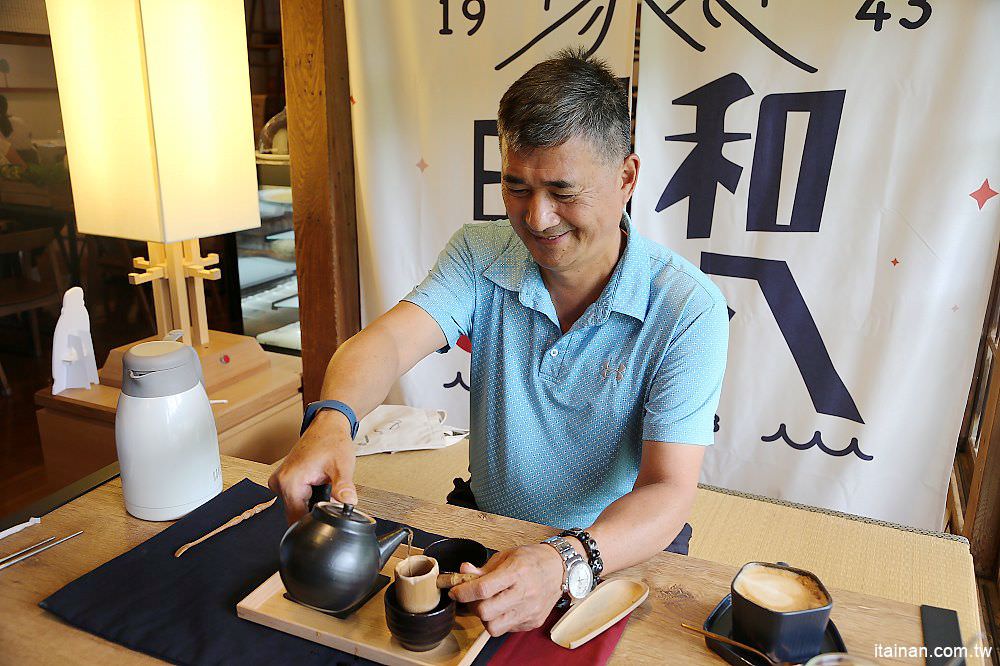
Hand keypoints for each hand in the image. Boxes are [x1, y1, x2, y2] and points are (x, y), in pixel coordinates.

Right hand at [268, 410, 356, 523]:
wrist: (326, 426)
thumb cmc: (332, 441)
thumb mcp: (342, 466)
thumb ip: (343, 487)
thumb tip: (349, 504)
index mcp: (289, 482)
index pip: (298, 519)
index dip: (316, 521)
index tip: (329, 514)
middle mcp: (279, 483)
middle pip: (296, 515)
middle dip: (314, 512)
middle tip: (329, 495)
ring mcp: (279, 482)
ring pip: (295, 507)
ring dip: (311, 504)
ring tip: (323, 486)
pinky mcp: (282, 481)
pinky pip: (294, 499)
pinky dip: (307, 497)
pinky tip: (317, 485)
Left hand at [448, 544, 563, 635]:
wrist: (560, 568)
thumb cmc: (533, 559)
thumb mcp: (507, 556)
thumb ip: (484, 568)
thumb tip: (463, 571)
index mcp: (516, 572)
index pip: (482, 588)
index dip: (463, 592)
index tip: (455, 591)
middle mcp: (524, 593)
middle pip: (486, 612)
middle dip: (473, 606)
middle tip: (473, 598)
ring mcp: (529, 610)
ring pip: (494, 627)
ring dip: (485, 617)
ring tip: (489, 605)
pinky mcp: (533, 621)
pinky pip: (507, 629)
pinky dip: (500, 620)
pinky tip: (504, 607)